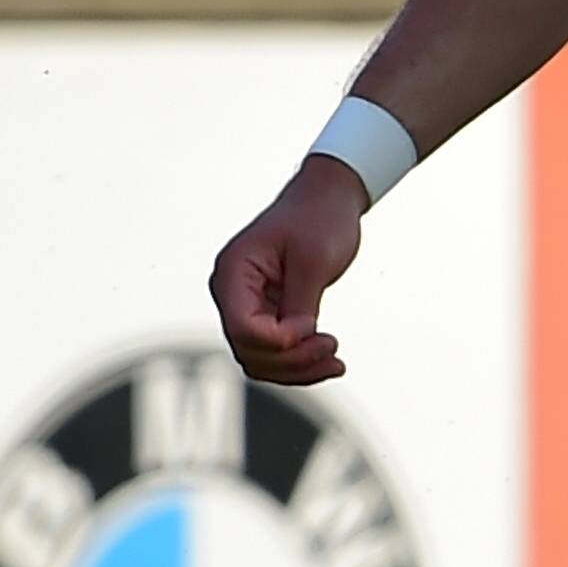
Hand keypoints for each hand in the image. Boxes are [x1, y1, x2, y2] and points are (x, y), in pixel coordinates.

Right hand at [209, 157, 366, 387]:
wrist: (329, 198)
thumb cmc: (319, 217)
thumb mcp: (313, 260)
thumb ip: (299, 304)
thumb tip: (292, 342)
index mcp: (233, 271)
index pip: (242, 327)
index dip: (278, 341)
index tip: (313, 327)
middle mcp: (232, 291)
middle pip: (249, 350)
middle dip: (292, 359)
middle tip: (332, 347)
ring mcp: (248, 304)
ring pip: (261, 359)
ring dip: (297, 368)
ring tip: (335, 361)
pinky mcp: (267, 312)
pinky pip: (275, 351)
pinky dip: (300, 361)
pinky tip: (329, 361)